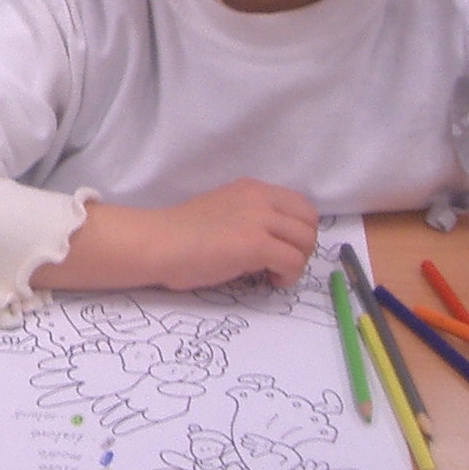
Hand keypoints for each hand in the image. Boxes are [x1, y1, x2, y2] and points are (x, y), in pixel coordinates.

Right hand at [71, 179, 318, 291]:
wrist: (158, 243)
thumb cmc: (181, 234)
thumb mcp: (224, 211)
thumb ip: (250, 217)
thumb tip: (273, 240)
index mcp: (252, 189)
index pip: (301, 205)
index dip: (298, 231)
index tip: (281, 247)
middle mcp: (260, 198)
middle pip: (310, 222)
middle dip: (302, 247)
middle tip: (280, 263)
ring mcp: (259, 220)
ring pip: (306, 242)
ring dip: (296, 263)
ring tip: (272, 273)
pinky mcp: (256, 244)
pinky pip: (293, 262)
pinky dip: (287, 276)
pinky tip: (268, 280)